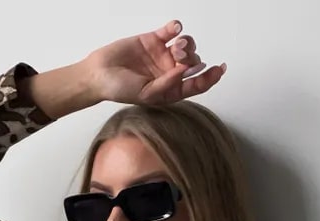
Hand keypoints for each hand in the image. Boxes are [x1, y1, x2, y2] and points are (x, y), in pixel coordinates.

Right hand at [83, 19, 226, 105]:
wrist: (99, 73)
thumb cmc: (119, 89)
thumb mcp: (146, 94)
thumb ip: (167, 84)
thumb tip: (186, 71)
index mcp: (170, 90)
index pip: (196, 84)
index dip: (210, 77)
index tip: (220, 69)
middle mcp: (169, 73)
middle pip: (194, 62)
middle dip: (192, 57)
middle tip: (178, 55)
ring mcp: (162, 56)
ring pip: (186, 46)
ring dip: (186, 43)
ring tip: (174, 46)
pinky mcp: (153, 40)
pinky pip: (171, 30)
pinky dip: (176, 28)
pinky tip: (173, 29)